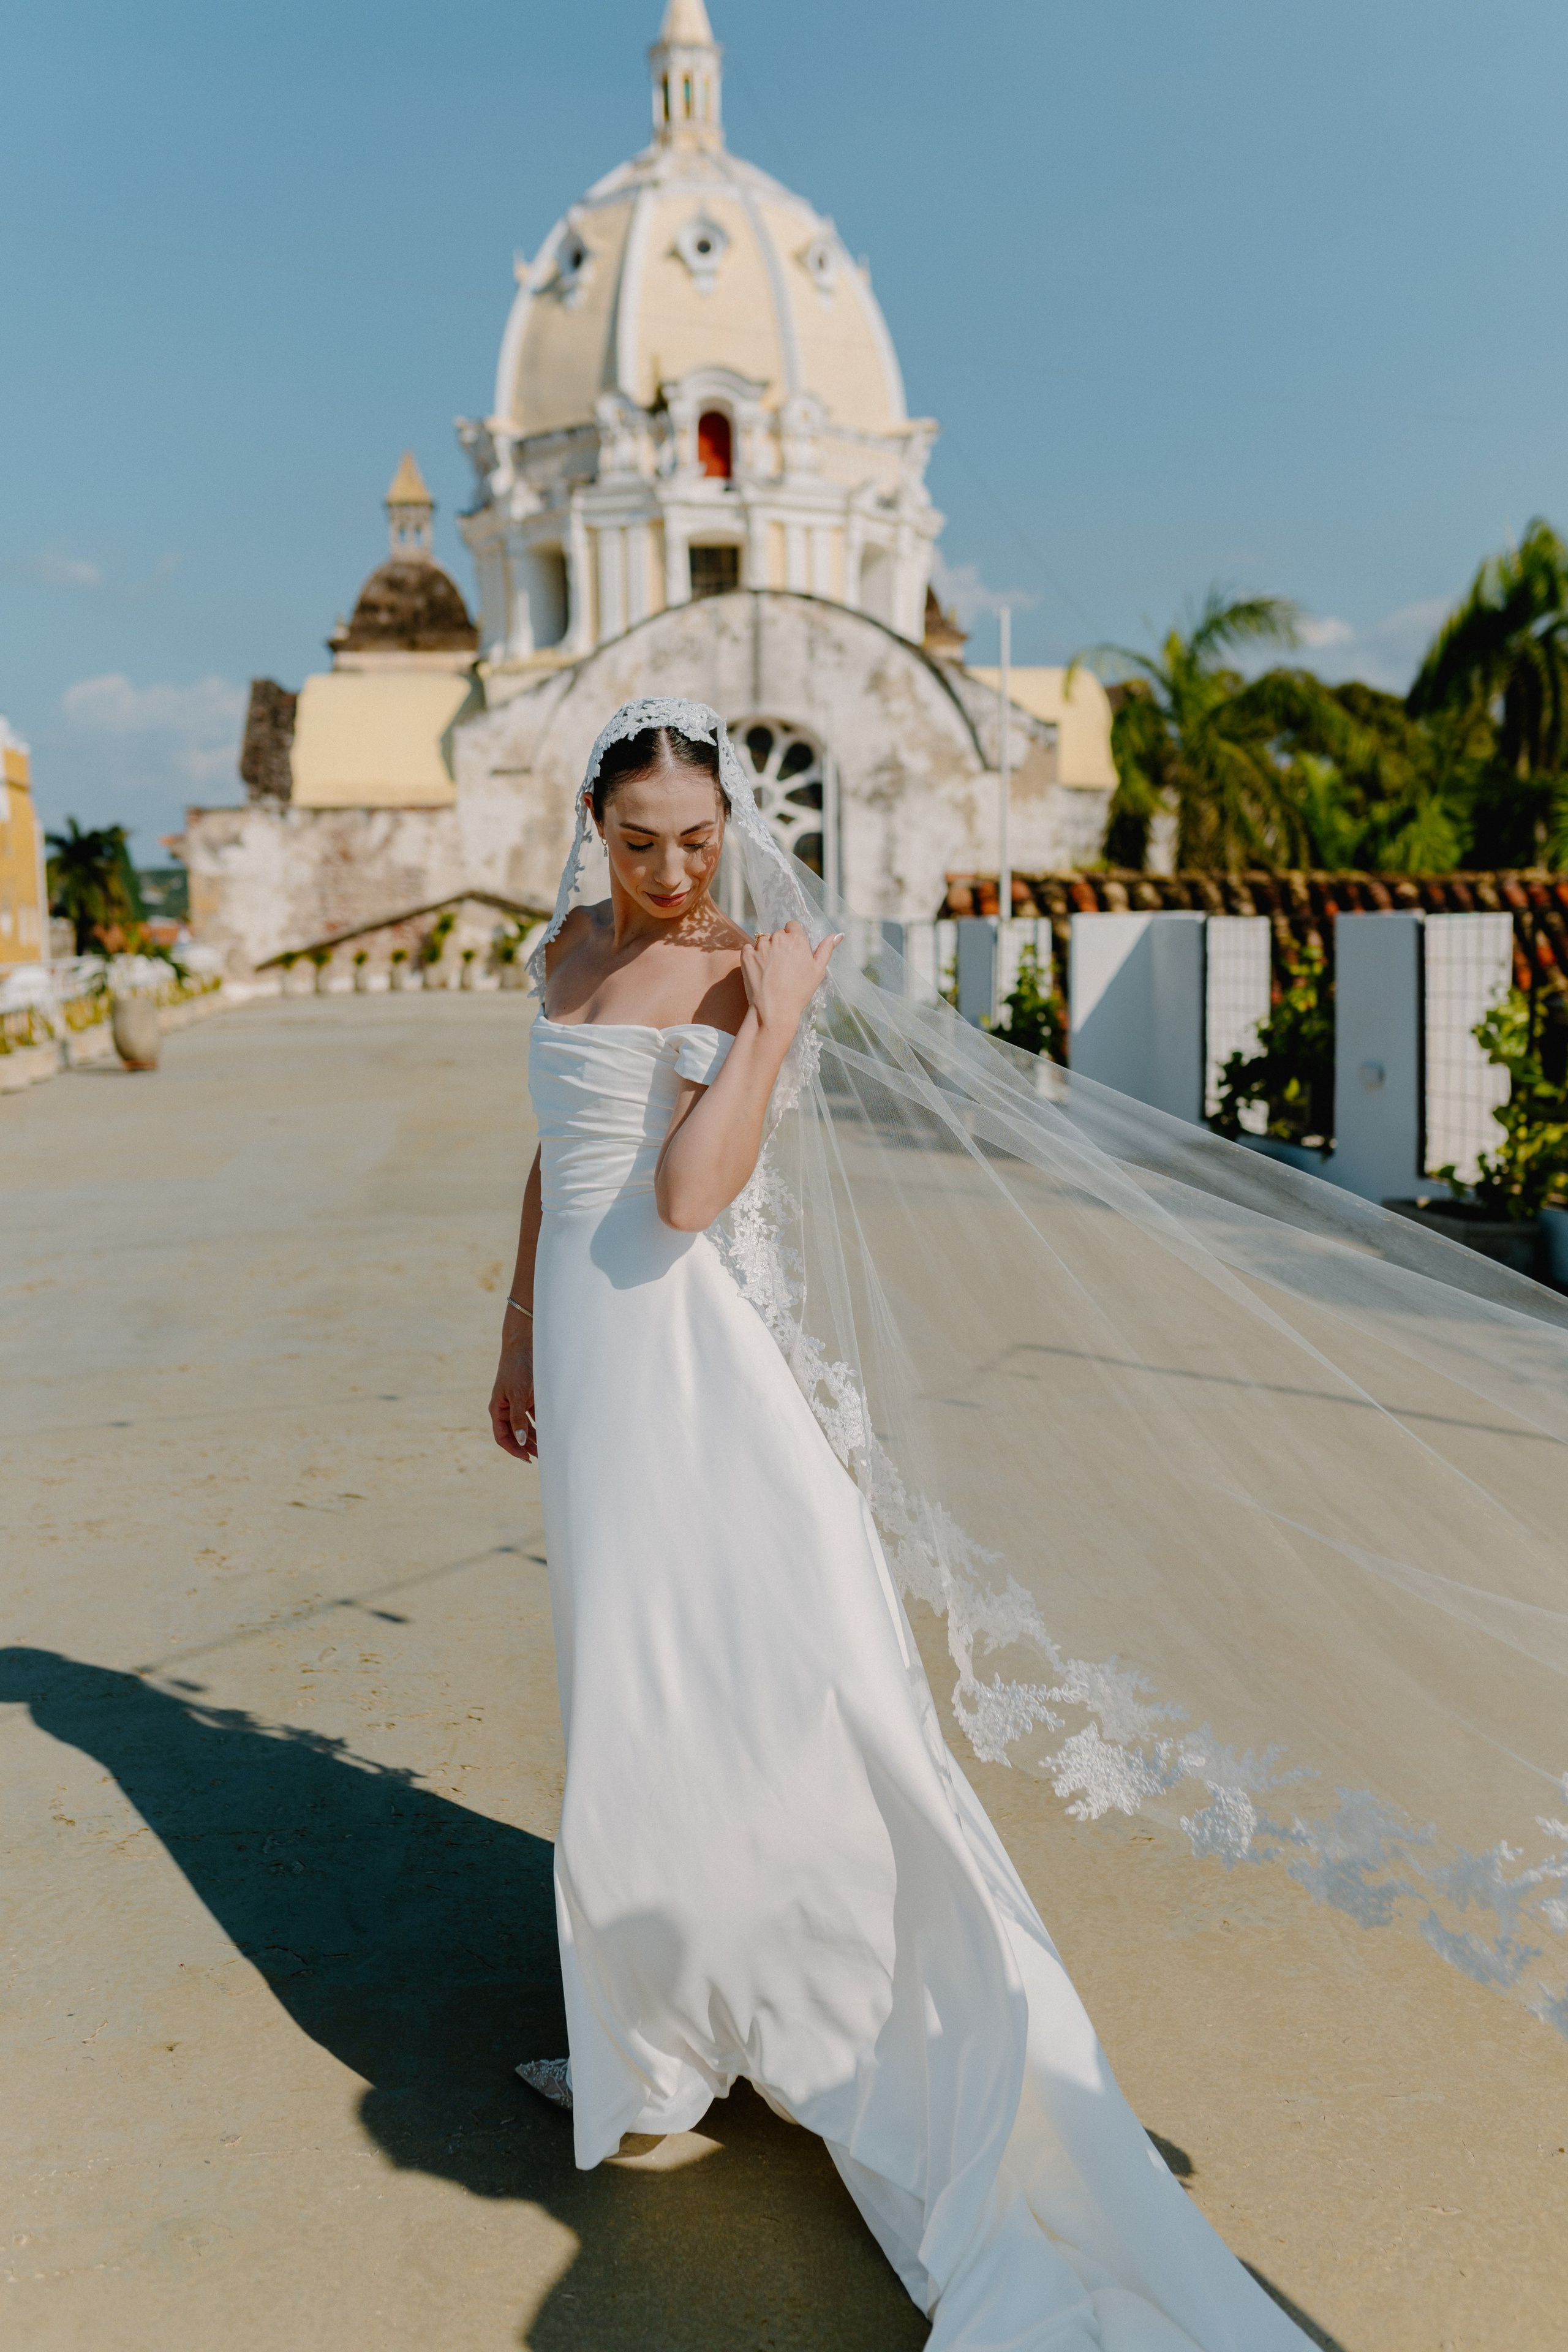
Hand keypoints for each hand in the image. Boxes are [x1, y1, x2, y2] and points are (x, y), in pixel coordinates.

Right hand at [489, 1334, 536, 1461]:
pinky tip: (551, 1432)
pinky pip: (534, 1416)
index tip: (526, 1458)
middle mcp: (506, 1408)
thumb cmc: (517, 1368)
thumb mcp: (517, 1394)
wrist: (524, 1345)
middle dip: (526, 1446)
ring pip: (525, 1427)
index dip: (513, 1449)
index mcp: (497, 1409)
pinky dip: (541, 1425)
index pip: (502, 1436)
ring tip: (548, 1448)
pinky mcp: (528, 1397)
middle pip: (515, 1434)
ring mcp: (517, 1403)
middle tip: (542, 1457)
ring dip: (535, 1438)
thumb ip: (518, 1418)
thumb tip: (520, 1440)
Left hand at [739, 921, 840, 1033]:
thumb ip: (826, 949)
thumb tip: (837, 934)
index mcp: (797, 940)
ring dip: (765, 950)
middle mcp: (778, 938)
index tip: (792, 952)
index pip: (792, 925)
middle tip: (782, 966)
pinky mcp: (746, 955)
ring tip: (770, 970)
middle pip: (778, 934)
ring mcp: (761, 946)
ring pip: (763, 940)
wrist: (775, 1010)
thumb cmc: (799, 992)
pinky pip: (748, 948)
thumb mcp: (818, 971)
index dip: (793, 937)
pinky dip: (752, 956)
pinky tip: (759, 971)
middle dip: (779, 945)